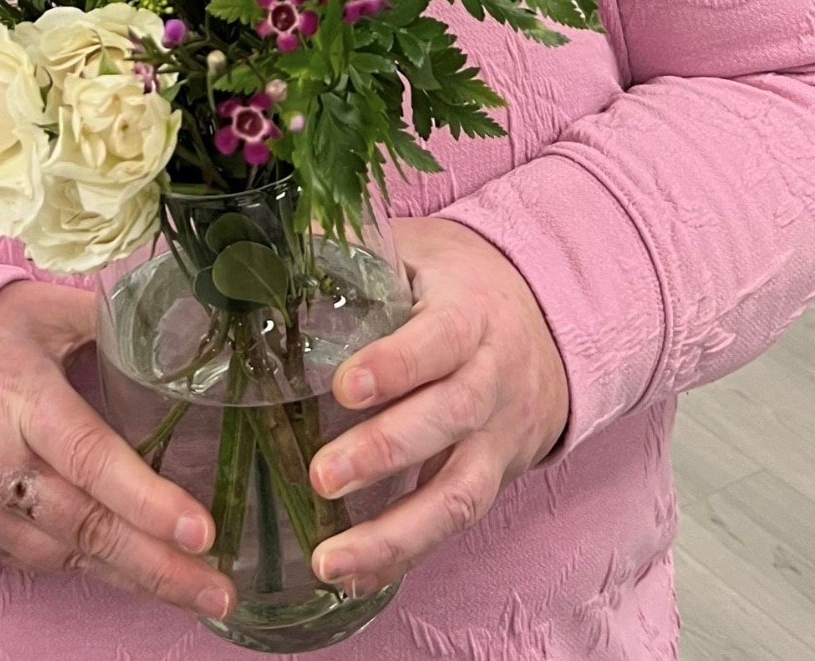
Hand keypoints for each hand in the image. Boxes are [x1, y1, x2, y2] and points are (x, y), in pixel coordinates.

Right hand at [0, 279, 234, 620]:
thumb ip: (107, 320)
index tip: (201, 529)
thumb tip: (182, 321)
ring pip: (68, 556)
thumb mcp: (39, 311)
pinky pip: (43, 561)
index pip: (89, 455)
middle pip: (86, 526)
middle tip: (218, 589)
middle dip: (158, 565)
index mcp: (21, 397)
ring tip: (200, 591)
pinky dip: (95, 569)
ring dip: (137, 576)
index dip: (145, 498)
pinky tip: (141, 573)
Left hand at [308, 217, 568, 596]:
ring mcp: (496, 436)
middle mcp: (491, 380)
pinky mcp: (491, 476)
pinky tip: (352, 575)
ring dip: (394, 533)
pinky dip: (404, 553)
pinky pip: (453, 523)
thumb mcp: (416, 248)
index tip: (344, 385)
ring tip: (331, 561)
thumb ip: (351, 247)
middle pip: (446, 419)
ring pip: (457, 493)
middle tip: (321, 475)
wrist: (547, 317)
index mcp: (470, 314)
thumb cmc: (457, 279)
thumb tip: (268, 240)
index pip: (439, 341)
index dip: (395, 364)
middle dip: (385, 451)